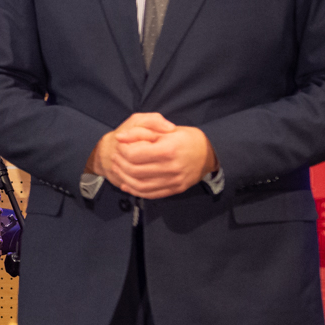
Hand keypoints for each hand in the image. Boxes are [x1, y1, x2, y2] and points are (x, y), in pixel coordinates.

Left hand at [86, 112, 217, 198]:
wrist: (210, 154)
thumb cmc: (187, 138)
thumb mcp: (165, 130)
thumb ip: (141, 133)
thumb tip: (120, 137)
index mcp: (168, 149)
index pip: (134, 154)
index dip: (122, 150)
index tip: (120, 145)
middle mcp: (171, 167)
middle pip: (134, 170)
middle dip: (119, 164)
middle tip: (115, 157)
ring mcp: (174, 181)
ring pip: (139, 185)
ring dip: (124, 178)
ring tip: (117, 169)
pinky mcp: (175, 189)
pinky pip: (150, 194)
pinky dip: (135, 191)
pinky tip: (127, 184)